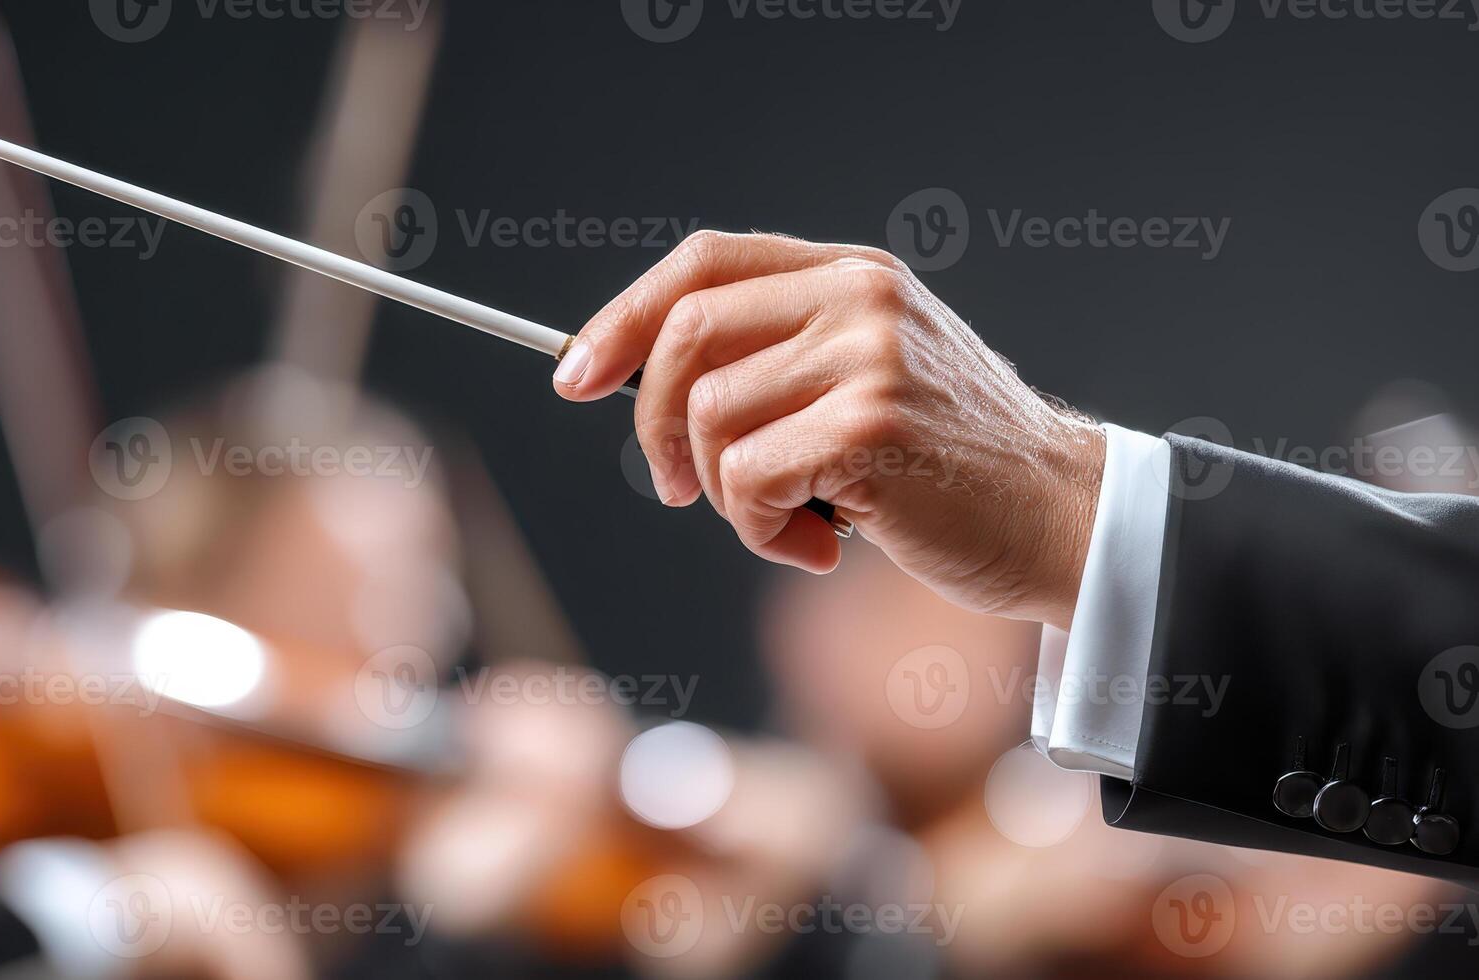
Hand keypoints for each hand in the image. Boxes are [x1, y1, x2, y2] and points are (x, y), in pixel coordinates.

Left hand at [553, 231, 1103, 628]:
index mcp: (852, 274)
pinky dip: (758, 530)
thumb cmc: (951, 466)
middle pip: (685, 335)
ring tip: (790, 522)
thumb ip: (779, 356)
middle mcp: (859, 298)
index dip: (625, 317)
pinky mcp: (870, 426)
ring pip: (707, 418)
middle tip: (673, 488)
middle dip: (652, 425)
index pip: (705, 262)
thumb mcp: (869, 377)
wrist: (1062, 516)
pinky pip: (743, 479)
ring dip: (723, 496)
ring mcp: (868, 356)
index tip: (575, 374)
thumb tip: (641, 380)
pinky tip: (818, 546)